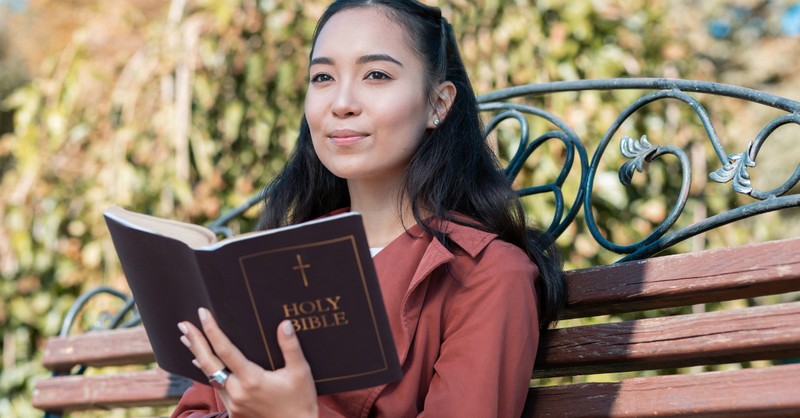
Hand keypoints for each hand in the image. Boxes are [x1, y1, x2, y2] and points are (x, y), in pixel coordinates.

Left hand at [178, 308, 317, 417]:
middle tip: (183, 324)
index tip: (203, 314)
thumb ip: (290, 347)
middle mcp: (238, 392)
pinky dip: (208, 372)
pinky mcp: (234, 411)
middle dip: (195, 341)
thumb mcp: (300, 372)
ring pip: (210, 376)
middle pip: (208, 363)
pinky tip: (202, 363)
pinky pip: (217, 387)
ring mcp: (233, 404)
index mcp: (252, 380)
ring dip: (198, 355)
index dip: (212, 330)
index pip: (225, 350)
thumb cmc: (300, 401)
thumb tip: (284, 324)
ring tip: (188, 339)